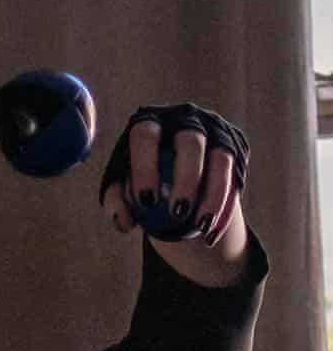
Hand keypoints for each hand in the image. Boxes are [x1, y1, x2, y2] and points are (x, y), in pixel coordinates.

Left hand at [99, 103, 250, 283]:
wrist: (172, 177)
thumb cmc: (139, 183)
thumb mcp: (122, 190)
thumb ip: (116, 203)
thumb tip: (125, 220)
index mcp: (150, 123)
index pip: (146, 136)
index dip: (146, 166)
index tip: (146, 201)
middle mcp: (185, 118)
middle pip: (191, 141)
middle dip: (187, 177)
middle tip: (178, 213)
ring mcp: (213, 130)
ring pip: (220, 157)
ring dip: (213, 193)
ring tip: (200, 226)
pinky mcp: (233, 148)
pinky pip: (233, 176)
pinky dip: (223, 205)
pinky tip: (211, 232)